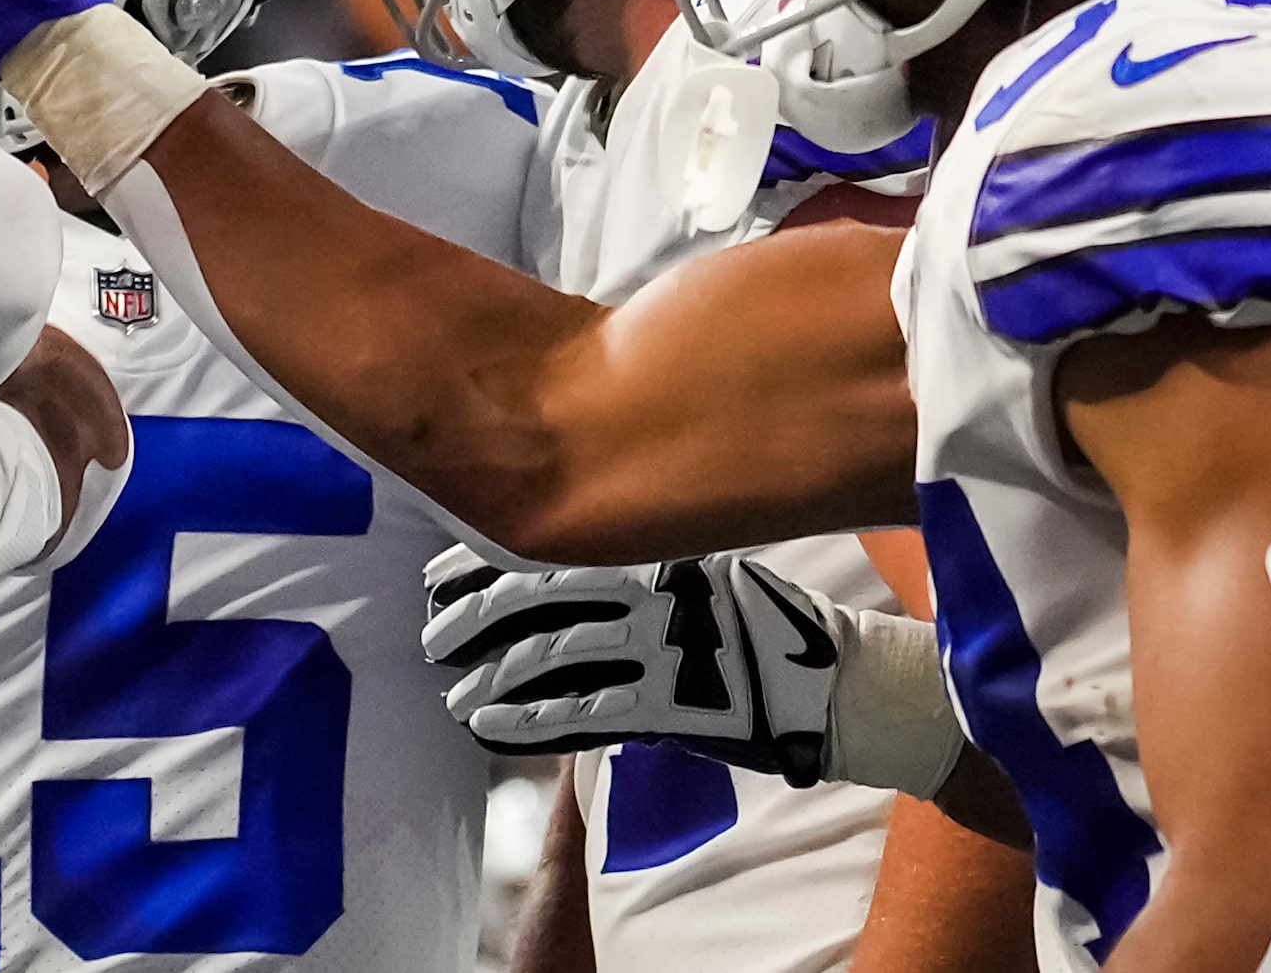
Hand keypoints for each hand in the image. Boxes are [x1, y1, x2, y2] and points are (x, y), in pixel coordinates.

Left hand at [423, 545, 845, 780]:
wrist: (837, 681)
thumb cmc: (757, 625)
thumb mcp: (696, 569)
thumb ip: (628, 567)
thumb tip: (540, 572)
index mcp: (652, 544)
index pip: (545, 543)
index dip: (479, 561)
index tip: (434, 579)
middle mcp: (653, 585)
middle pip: (535, 596)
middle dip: (472, 619)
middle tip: (433, 641)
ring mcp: (665, 644)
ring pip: (551, 656)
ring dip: (490, 678)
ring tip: (455, 697)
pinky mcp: (676, 703)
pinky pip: (584, 711)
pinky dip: (528, 720)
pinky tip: (491, 726)